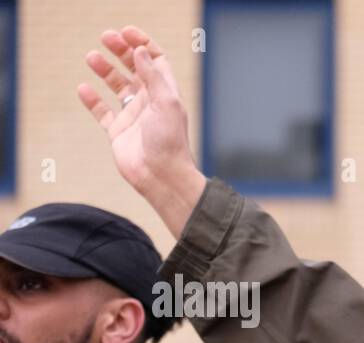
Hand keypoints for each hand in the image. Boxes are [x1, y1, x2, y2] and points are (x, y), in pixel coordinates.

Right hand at [77, 26, 206, 237]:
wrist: (162, 177)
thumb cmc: (169, 142)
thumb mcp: (165, 103)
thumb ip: (153, 76)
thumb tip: (140, 51)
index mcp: (165, 94)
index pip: (155, 62)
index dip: (142, 44)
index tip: (126, 32)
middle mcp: (150, 103)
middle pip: (135, 69)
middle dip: (121, 51)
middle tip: (105, 37)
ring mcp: (133, 117)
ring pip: (117, 87)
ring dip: (105, 71)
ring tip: (91, 57)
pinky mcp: (119, 133)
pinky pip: (103, 112)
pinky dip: (92, 100)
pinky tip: (83, 88)